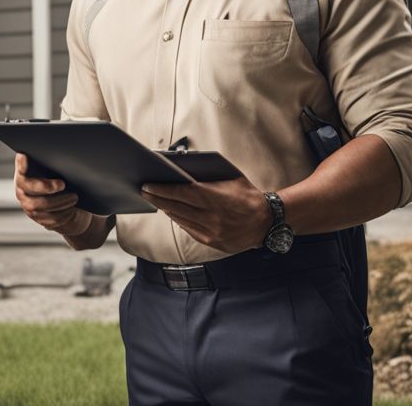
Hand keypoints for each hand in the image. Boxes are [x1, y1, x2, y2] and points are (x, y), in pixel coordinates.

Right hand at [13, 153, 92, 236]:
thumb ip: (49, 162)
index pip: (20, 169)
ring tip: (74, 197)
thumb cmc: (59, 181)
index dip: (21, 164)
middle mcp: (22, 192)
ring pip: (41, 206)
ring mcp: (28, 207)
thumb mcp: (53, 170)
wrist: (66, 205)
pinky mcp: (39, 219)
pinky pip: (50, 219)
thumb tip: (54, 146)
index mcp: (23, 176)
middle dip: (47, 186)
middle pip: (30, 189)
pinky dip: (63, 214)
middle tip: (63, 183)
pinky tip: (71, 209)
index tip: (25, 156)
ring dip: (60, 202)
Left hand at [140, 176, 273, 252]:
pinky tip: (172, 212)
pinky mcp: (213, 242)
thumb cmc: (247, 194)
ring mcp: (212, 232)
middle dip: (158, 199)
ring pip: (180, 219)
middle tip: (144, 191)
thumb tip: (181, 170)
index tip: (147, 185)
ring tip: (156, 200)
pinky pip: (189, 230)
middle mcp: (212, 217)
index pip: (181, 192)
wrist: (267, 222)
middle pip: (176, 207)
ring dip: (166, 209)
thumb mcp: (231, 177)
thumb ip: (208, 175)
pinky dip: (179, 220)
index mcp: (216, 198)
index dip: (161, 189)